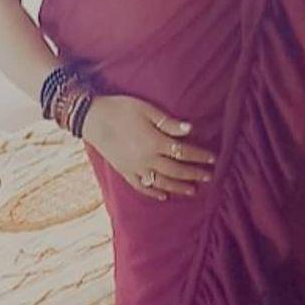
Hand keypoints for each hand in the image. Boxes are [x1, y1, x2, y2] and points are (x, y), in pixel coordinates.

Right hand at [82, 94, 215, 201]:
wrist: (91, 118)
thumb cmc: (121, 109)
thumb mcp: (146, 110)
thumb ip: (168, 122)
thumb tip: (190, 129)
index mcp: (154, 142)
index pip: (183, 152)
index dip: (200, 156)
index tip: (213, 159)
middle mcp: (146, 159)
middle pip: (176, 170)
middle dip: (194, 174)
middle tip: (209, 177)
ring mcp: (135, 168)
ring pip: (161, 182)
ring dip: (179, 187)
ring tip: (193, 190)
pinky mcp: (124, 172)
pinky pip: (141, 187)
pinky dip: (154, 193)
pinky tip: (163, 196)